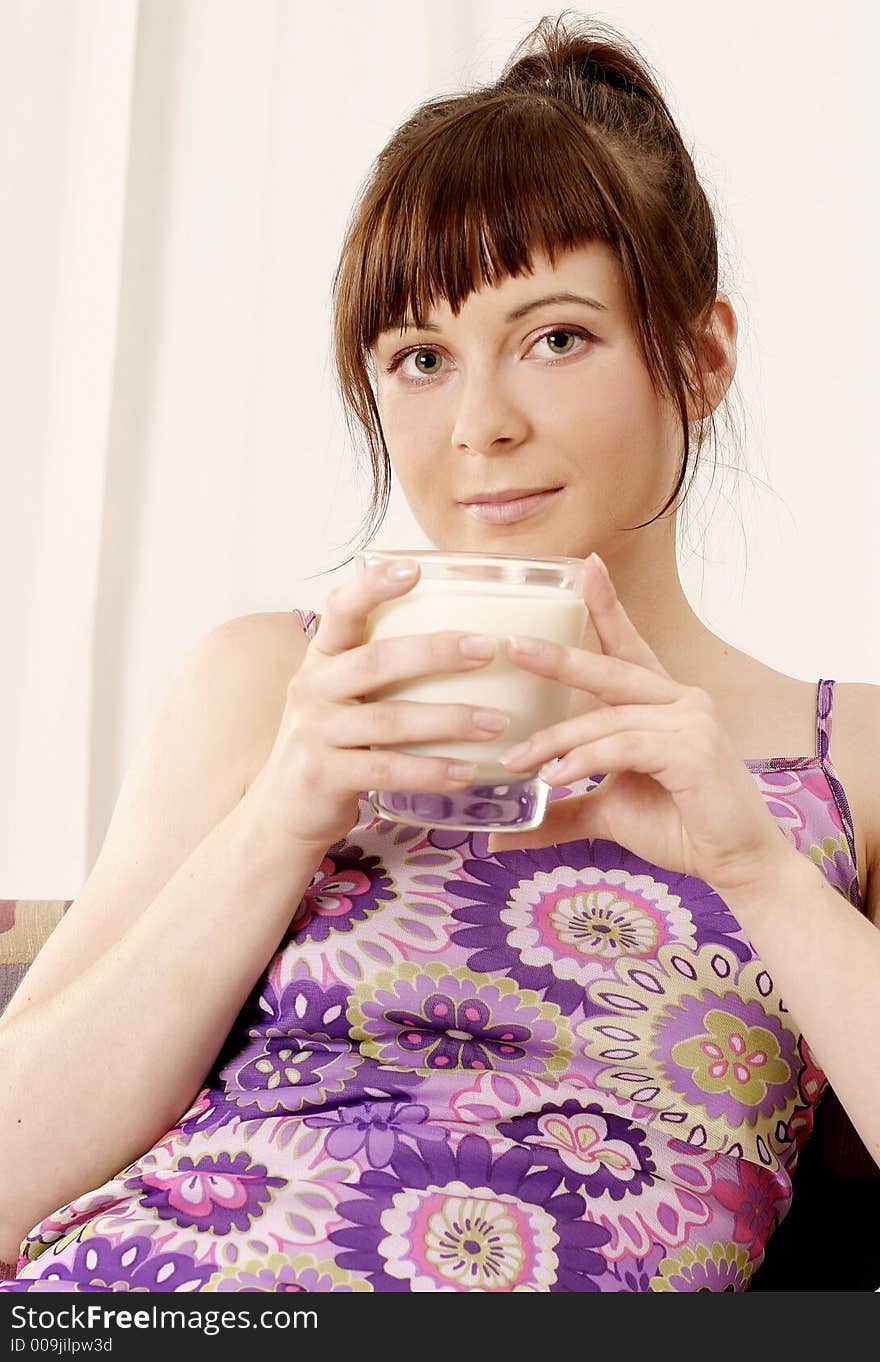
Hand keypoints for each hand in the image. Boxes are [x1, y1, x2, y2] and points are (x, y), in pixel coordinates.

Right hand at [244, 558, 506, 852]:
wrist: (284, 809)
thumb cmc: (332, 741)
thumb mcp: (343, 694)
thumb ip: (381, 666)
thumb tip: (464, 637)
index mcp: (323, 656)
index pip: (342, 608)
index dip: (374, 585)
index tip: (414, 568)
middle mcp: (313, 686)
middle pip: (377, 660)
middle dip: (436, 652)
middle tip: (488, 649)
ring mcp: (314, 731)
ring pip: (389, 719)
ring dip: (449, 719)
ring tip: (497, 721)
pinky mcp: (323, 775)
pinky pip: (385, 770)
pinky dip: (430, 771)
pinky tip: (467, 772)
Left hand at [486, 554, 795, 896]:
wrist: (738, 864)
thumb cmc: (681, 827)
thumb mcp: (608, 810)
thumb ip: (561, 809)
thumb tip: (502, 831)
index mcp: (666, 702)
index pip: (630, 647)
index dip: (608, 606)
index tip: (586, 566)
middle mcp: (682, 701)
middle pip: (611, 670)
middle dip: (559, 657)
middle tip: (512, 645)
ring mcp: (691, 722)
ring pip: (608, 718)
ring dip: (556, 739)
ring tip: (516, 759)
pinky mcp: (692, 751)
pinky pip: (624, 746)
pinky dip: (584, 759)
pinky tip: (554, 778)